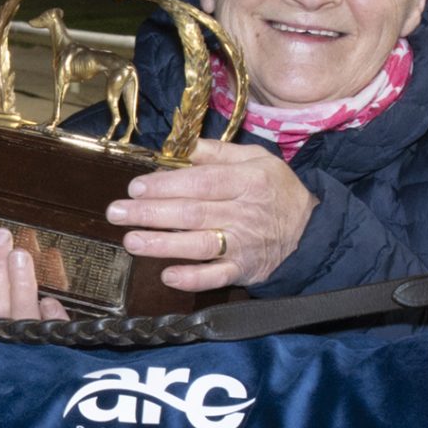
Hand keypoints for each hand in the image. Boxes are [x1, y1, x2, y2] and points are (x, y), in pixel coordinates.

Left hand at [104, 139, 317, 290]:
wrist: (310, 232)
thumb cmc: (277, 191)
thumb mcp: (258, 160)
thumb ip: (220, 153)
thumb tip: (184, 147)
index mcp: (247, 181)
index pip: (202, 182)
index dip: (167, 185)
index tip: (136, 187)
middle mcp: (244, 213)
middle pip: (192, 213)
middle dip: (151, 213)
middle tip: (118, 212)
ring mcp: (243, 244)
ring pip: (198, 245)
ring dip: (163, 244)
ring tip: (131, 241)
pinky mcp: (243, 269)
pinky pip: (215, 277)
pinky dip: (192, 279)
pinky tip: (168, 276)